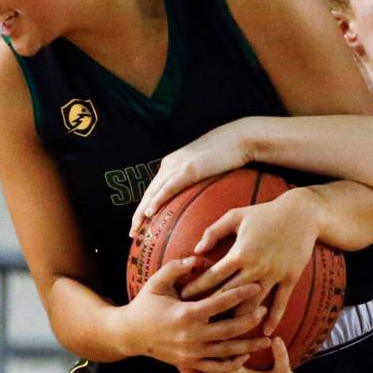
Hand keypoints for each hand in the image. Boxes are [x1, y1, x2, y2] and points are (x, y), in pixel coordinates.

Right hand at [120, 256, 271, 371]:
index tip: (257, 285)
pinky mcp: (190, 363)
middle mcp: (191, 335)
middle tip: (265, 309)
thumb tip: (197, 259)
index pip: (220, 303)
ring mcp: (191, 352)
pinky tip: (246, 356)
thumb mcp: (157, 282)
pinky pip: (215, 367)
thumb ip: (176, 267)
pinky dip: (232, 364)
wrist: (130, 334)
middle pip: (229, 329)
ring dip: (248, 345)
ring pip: (227, 351)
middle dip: (250, 319)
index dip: (240, 293)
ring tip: (267, 340)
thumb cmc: (146, 303)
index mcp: (186, 313)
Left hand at [130, 120, 253, 236]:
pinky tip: (149, 213)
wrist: (239, 138)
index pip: (154, 189)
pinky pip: (168, 189)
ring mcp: (177, 166)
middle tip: (132, 233)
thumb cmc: (228, 153)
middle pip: (149, 193)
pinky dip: (157, 201)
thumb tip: (198, 197)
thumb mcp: (207, 167)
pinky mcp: (188, 169)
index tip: (140, 224)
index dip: (144, 207)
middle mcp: (170, 164)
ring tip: (135, 229)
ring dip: (142, 212)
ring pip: (153, 192)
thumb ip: (197, 179)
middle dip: (138, 214)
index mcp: (172, 163)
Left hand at [180, 188, 320, 334]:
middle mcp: (256, 267)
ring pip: (253, 304)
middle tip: (197, 320)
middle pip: (229, 294)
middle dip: (212, 307)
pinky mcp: (290, 278)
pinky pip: (281, 303)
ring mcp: (274, 275)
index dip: (197, 287)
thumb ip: (214, 231)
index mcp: (240, 252)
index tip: (184, 298)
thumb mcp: (236, 216)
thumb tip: (196, 250)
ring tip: (226, 332)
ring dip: (240, 319)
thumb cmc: (264, 213)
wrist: (302, 214)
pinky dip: (273, 318)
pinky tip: (266, 332)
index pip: (214, 276)